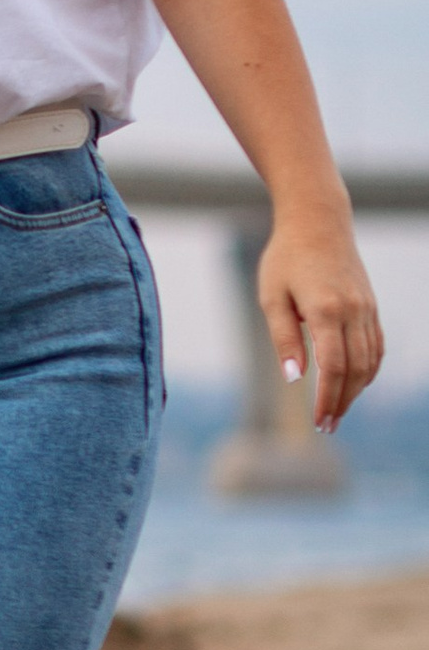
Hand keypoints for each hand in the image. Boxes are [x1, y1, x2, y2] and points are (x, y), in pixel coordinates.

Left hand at [258, 210, 382, 430]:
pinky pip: (376, 346)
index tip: (318, 422)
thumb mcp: (272, 297)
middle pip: (355, 370)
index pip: (333, 368)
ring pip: (370, 361)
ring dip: (356, 391)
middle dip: (342, 402)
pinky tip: (354, 384)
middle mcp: (353, 311)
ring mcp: (367, 308)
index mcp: (327, 310)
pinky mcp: (370, 306)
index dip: (327, 399)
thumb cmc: (285, 259)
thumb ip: (284, 339)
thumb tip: (295, 379)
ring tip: (338, 411)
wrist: (318, 223)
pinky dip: (368, 370)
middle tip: (327, 427)